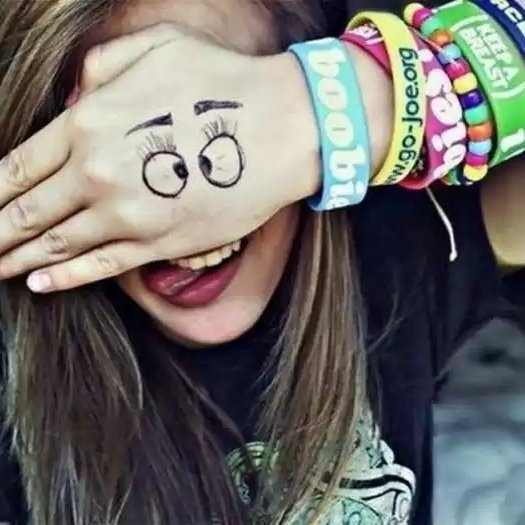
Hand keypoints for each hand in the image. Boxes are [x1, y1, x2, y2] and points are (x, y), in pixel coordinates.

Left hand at [0, 25, 318, 291]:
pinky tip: (39, 284)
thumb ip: (98, 73)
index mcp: (89, 125)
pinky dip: (66, 278)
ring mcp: (129, 215)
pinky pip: (102, 267)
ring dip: (18, 260)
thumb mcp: (153, 50)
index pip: (18, 168)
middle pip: (28, 214)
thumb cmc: (222, 82)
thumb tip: (70, 106)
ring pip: (58, 246)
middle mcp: (98, 175)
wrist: (282, 128)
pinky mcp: (161, 243)